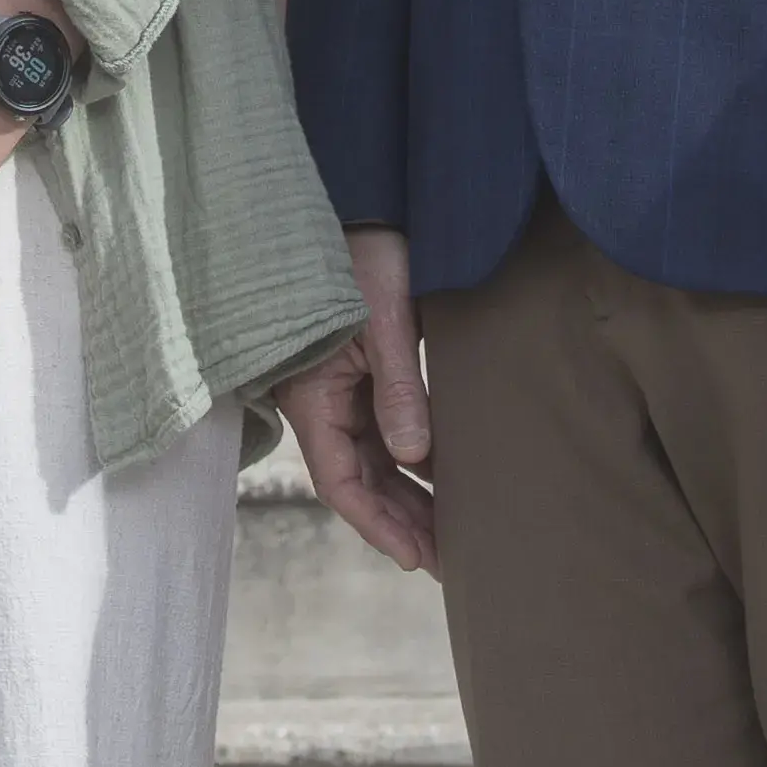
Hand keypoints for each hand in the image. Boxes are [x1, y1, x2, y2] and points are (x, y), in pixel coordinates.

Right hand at [281, 227, 438, 570]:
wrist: (362, 206)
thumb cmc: (361, 256)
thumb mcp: (383, 322)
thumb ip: (399, 388)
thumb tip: (415, 456)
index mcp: (313, 395)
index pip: (340, 481)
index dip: (376, 524)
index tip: (414, 558)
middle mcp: (322, 402)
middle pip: (360, 480)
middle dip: (400, 522)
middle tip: (448, 560)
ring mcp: (340, 390)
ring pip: (374, 460)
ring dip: (409, 495)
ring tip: (454, 530)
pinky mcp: (360, 374)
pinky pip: (384, 430)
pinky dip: (414, 458)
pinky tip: (448, 478)